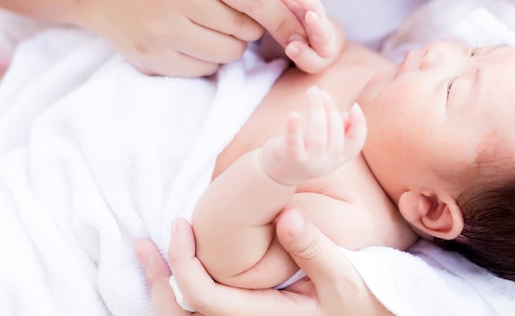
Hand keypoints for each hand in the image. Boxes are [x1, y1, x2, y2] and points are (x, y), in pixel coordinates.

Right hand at [78, 0, 305, 76]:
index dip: (283, 19)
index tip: (304, 33)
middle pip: (243, 32)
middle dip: (246, 26)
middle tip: (223, 10)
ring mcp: (158, 32)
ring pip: (227, 55)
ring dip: (229, 44)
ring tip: (204, 23)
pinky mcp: (150, 59)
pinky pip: (204, 70)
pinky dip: (207, 58)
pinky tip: (187, 37)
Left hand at [136, 209, 392, 315]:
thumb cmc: (364, 307)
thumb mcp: (346, 280)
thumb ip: (317, 250)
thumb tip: (286, 214)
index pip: (203, 297)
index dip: (183, 262)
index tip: (180, 224)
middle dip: (157, 282)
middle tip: (143, 247)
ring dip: (166, 291)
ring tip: (153, 260)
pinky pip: (210, 312)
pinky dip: (189, 294)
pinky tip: (191, 271)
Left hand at [259, 86, 365, 184]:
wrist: (278, 171)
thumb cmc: (304, 148)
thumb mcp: (324, 141)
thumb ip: (338, 130)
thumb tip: (349, 114)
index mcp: (339, 157)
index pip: (356, 143)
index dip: (359, 124)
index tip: (354, 106)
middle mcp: (328, 163)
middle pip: (335, 132)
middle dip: (329, 108)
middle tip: (320, 92)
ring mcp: (310, 163)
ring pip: (318, 135)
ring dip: (316, 109)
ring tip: (312, 91)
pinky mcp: (292, 159)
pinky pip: (295, 143)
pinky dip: (294, 128)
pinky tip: (294, 114)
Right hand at [260, 0, 343, 72]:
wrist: (316, 42)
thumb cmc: (315, 57)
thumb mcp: (313, 62)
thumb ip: (306, 57)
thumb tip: (292, 47)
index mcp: (325, 35)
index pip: (322, 29)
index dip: (317, 23)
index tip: (310, 16)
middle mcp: (316, 17)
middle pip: (313, 5)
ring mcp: (303, 7)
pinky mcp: (292, 2)